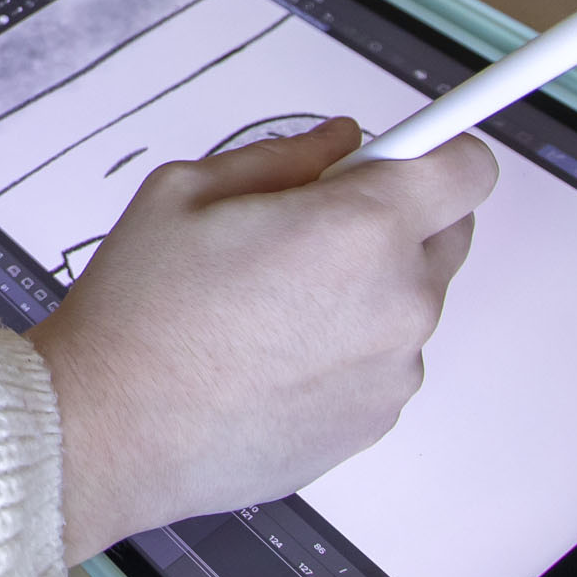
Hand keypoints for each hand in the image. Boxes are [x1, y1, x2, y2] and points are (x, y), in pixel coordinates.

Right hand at [27, 117, 494, 563]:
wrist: (108, 432)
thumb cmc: (137, 315)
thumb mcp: (186, 190)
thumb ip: (284, 157)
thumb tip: (337, 144)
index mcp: (359, 229)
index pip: (468, 168)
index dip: (438, 151)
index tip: (406, 154)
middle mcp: (398, 302)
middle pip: (446, 233)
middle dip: (393, 218)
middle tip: (308, 228)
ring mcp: (393, 371)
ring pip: (407, 301)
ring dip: (365, 289)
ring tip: (268, 305)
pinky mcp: (375, 422)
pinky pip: (383, 360)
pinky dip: (345, 349)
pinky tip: (269, 354)